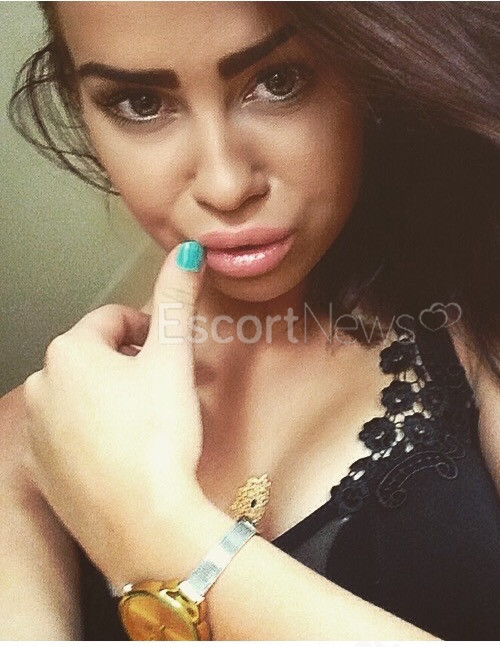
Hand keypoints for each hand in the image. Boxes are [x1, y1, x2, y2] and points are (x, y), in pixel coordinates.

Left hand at [21, 241, 209, 581]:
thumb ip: (176, 301)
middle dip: (133, 367)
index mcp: (69, 353)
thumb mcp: (173, 359)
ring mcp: (37, 433)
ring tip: (151, 423)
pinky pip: (72, 436)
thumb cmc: (158, 436)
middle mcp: (41, 387)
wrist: (144, 521)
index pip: (113, 321)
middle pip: (97, 359)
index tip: (170, 352)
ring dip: (115, 400)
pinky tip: (128, 452)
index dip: (149, 331)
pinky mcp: (44, 471)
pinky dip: (98, 435)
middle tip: (169, 389)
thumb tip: (187, 252)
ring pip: (84, 398)